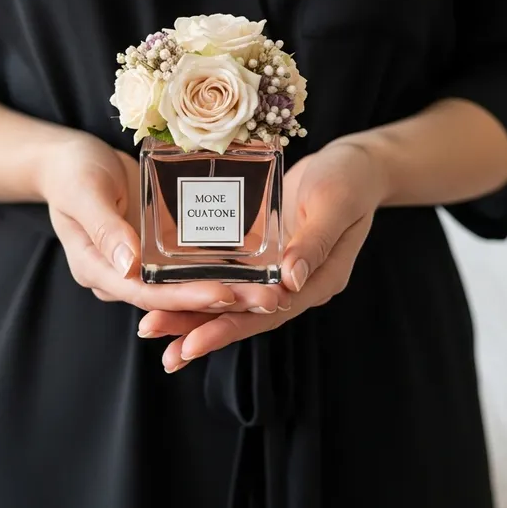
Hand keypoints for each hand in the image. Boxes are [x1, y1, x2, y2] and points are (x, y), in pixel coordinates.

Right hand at [37, 134, 286, 313]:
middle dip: (218, 301)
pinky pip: (186, 264)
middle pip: (172, 298)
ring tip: (269, 291)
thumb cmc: (71, 171)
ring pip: (184, 286)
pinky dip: (216, 268)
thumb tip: (130, 266)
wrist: (69, 159)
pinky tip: (251, 267)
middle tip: (266, 300)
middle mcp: (120, 274)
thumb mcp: (84, 192)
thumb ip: (105, 228)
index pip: (145, 294)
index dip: (184, 298)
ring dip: (225, 290)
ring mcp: (140, 264)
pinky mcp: (155, 248)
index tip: (224, 294)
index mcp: (97, 269)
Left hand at [137, 140, 388, 371]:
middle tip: (153, 334)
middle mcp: (295, 284)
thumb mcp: (334, 204)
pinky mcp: (264, 251)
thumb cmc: (349, 180)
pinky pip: (230, 273)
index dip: (228, 328)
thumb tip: (290, 282)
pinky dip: (203, 282)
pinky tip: (170, 286)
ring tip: (152, 326)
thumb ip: (314, 242)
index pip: (268, 314)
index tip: (191, 343)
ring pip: (232, 298)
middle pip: (242, 314)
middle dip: (197, 327)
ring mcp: (278, 269)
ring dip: (193, 311)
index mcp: (317, 280)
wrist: (354, 164)